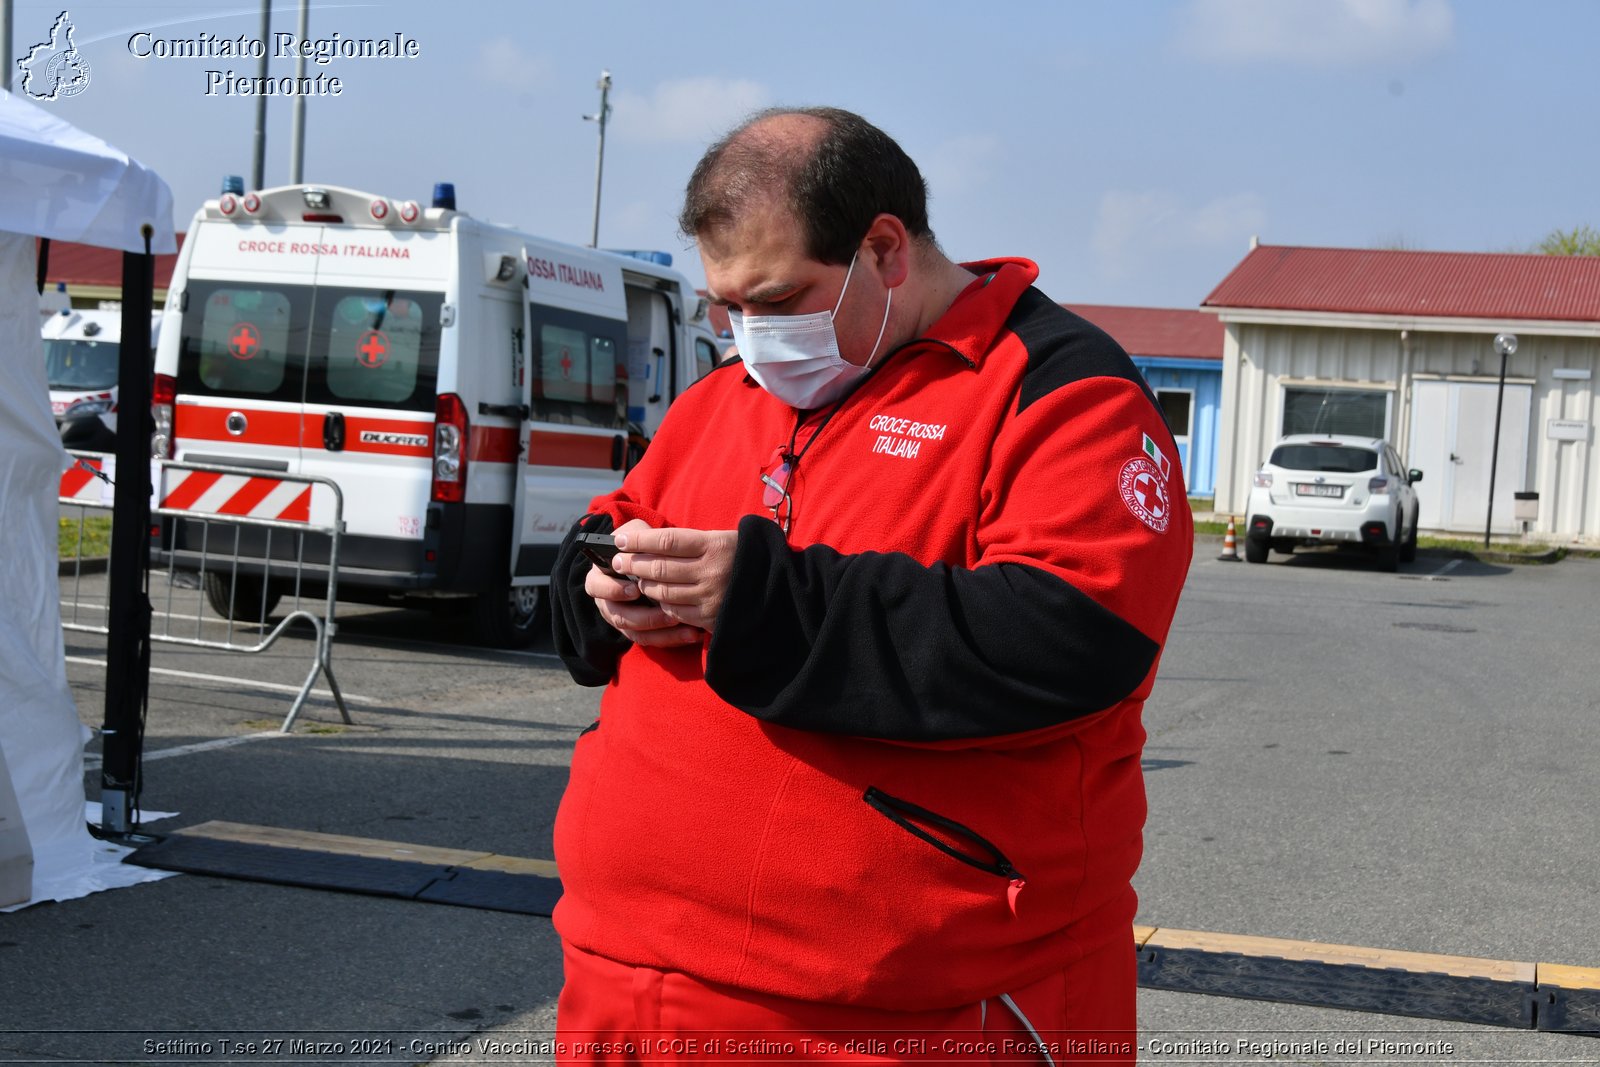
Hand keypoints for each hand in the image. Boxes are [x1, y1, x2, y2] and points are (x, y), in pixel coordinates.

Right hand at [584, 519, 700, 646]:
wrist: (652, 558)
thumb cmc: (642, 544)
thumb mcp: (637, 533)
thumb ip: (635, 535)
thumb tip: (634, 540)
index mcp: (600, 577)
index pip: (597, 587)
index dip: (613, 591)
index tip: (634, 590)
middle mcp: (607, 601)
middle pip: (618, 616)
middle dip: (643, 617)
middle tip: (667, 614)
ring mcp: (623, 618)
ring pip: (636, 632)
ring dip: (660, 630)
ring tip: (682, 623)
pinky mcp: (640, 630)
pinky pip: (653, 640)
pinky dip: (671, 638)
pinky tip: (691, 633)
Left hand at [613, 525, 738, 632]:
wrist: (779, 589)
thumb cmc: (747, 558)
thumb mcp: (727, 539)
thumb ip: (694, 541)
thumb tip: (653, 543)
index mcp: (715, 546)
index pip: (667, 541)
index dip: (639, 541)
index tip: (620, 540)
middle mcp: (712, 571)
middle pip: (660, 567)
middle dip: (633, 564)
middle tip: (618, 561)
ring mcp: (710, 597)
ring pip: (663, 591)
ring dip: (644, 585)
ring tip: (635, 578)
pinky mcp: (710, 618)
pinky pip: (676, 611)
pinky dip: (662, 604)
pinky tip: (657, 596)